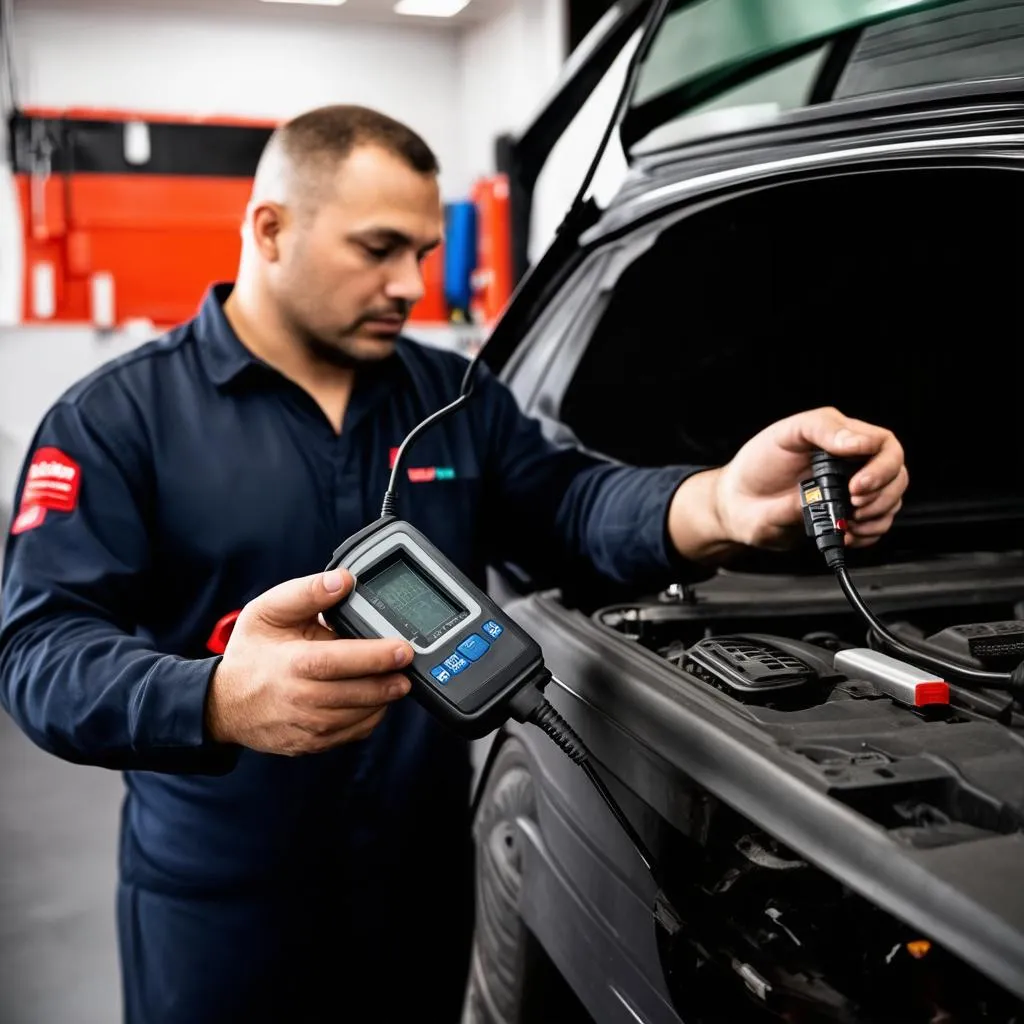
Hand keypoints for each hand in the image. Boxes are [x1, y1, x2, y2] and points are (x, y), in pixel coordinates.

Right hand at [205, 568, 412, 754]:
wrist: (223, 704)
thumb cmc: (251, 652)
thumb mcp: (268, 611)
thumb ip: (307, 592)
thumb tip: (343, 580)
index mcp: (291, 664)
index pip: (338, 662)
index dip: (374, 656)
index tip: (401, 649)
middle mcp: (299, 700)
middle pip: (354, 694)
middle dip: (388, 682)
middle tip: (407, 668)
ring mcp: (305, 727)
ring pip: (357, 718)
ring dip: (382, 700)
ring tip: (396, 681)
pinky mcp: (311, 744)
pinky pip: (350, 734)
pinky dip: (369, 718)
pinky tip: (375, 700)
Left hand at [668, 407, 906, 558]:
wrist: (736, 506)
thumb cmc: (757, 465)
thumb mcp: (784, 434)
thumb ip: (821, 429)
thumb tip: (857, 442)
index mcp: (842, 438)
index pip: (884, 444)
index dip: (880, 466)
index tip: (856, 484)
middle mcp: (852, 464)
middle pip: (897, 475)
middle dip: (882, 494)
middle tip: (854, 503)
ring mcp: (850, 492)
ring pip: (891, 502)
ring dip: (877, 515)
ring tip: (849, 520)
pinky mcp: (844, 517)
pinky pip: (876, 526)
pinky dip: (868, 534)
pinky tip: (846, 533)